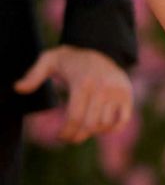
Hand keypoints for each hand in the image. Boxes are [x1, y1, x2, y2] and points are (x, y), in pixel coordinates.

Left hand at [14, 45, 132, 143]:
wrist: (101, 46)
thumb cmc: (72, 57)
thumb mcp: (49, 60)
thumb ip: (33, 75)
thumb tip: (18, 89)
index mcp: (82, 82)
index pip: (75, 118)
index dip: (67, 132)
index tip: (61, 137)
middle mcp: (102, 88)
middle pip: (90, 125)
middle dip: (78, 136)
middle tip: (70, 138)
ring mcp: (117, 92)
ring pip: (104, 125)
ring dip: (92, 132)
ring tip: (83, 129)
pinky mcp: (126, 96)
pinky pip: (121, 121)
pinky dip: (111, 129)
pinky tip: (101, 127)